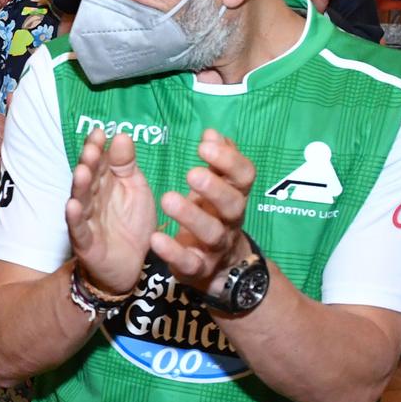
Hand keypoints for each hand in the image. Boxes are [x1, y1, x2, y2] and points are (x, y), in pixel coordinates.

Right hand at [64, 129, 156, 295]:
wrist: (132, 265)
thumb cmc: (131, 223)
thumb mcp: (135, 189)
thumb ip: (126, 165)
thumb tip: (121, 135)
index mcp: (105, 184)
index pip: (99, 161)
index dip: (97, 147)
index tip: (99, 132)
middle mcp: (92, 198)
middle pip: (88, 178)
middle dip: (89, 163)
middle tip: (92, 148)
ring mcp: (86, 220)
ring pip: (81, 200)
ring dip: (79, 186)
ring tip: (82, 171)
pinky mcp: (86, 242)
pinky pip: (78, 229)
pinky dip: (74, 218)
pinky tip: (72, 206)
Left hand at [149, 129, 257, 292]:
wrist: (219, 267)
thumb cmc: (213, 215)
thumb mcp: (218, 187)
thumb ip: (217, 162)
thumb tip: (212, 133)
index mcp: (235, 196)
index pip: (244, 177)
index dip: (229, 160)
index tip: (204, 145)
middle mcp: (230, 221)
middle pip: (233, 204)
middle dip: (215, 188)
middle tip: (192, 173)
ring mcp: (216, 246)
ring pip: (212, 233)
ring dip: (191, 216)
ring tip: (167, 199)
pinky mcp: (198, 268)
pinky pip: (189, 262)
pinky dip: (173, 252)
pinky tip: (156, 239)